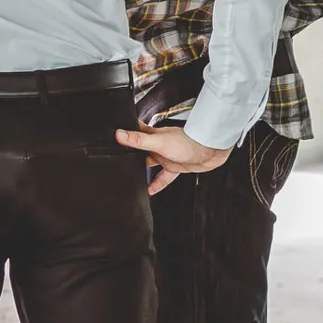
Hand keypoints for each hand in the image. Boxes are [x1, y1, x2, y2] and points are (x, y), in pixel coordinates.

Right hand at [114, 125, 228, 195]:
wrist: (210, 151)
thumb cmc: (188, 142)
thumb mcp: (158, 142)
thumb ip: (138, 140)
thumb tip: (119, 135)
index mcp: (152, 135)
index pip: (134, 131)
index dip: (124, 132)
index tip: (112, 136)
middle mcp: (157, 145)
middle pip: (139, 150)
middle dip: (130, 155)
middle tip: (117, 161)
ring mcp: (165, 156)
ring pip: (149, 164)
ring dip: (141, 170)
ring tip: (130, 177)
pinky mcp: (174, 166)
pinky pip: (163, 177)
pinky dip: (156, 184)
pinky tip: (150, 191)